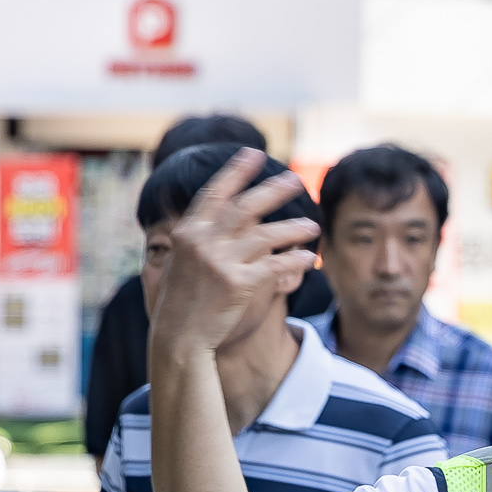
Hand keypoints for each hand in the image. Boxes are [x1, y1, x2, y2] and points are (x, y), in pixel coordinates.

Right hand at [150, 149, 321, 361]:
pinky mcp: (238, 285)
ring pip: (265, 235)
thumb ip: (199, 237)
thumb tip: (221, 217)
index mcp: (187, 232)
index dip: (235, 172)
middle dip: (272, 190)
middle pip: (245, 207)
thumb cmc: (181, 301)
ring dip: (292, 228)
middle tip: (295, 179)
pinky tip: (310, 257)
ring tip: (312, 226)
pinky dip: (294, 260)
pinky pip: (274, 266)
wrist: (178, 337)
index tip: (253, 154)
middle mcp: (203, 242)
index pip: (214, 193)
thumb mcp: (180, 261)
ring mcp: (220, 262)